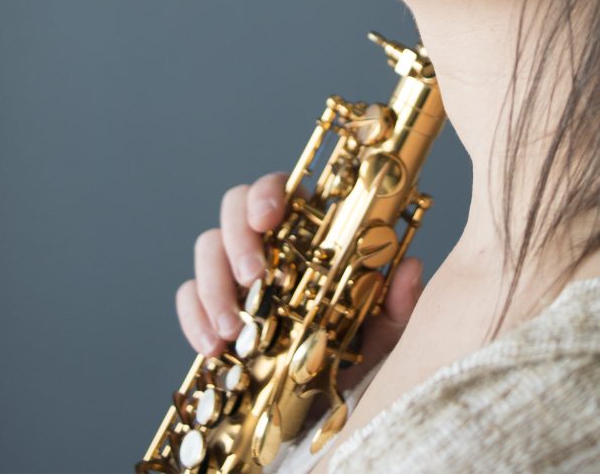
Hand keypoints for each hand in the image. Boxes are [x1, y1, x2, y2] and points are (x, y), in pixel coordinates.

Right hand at [175, 172, 424, 385]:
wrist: (321, 414)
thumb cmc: (352, 356)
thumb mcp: (380, 334)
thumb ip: (395, 304)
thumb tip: (410, 268)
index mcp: (306, 231)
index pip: (282, 187)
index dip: (268, 192)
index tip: (270, 217)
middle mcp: (266, 242)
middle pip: (234, 207)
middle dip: (238, 237)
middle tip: (253, 276)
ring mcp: (233, 272)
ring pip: (207, 248)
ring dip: (214, 283)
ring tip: (232, 327)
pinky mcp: (210, 308)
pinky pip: (189, 297)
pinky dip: (193, 317)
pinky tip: (211, 345)